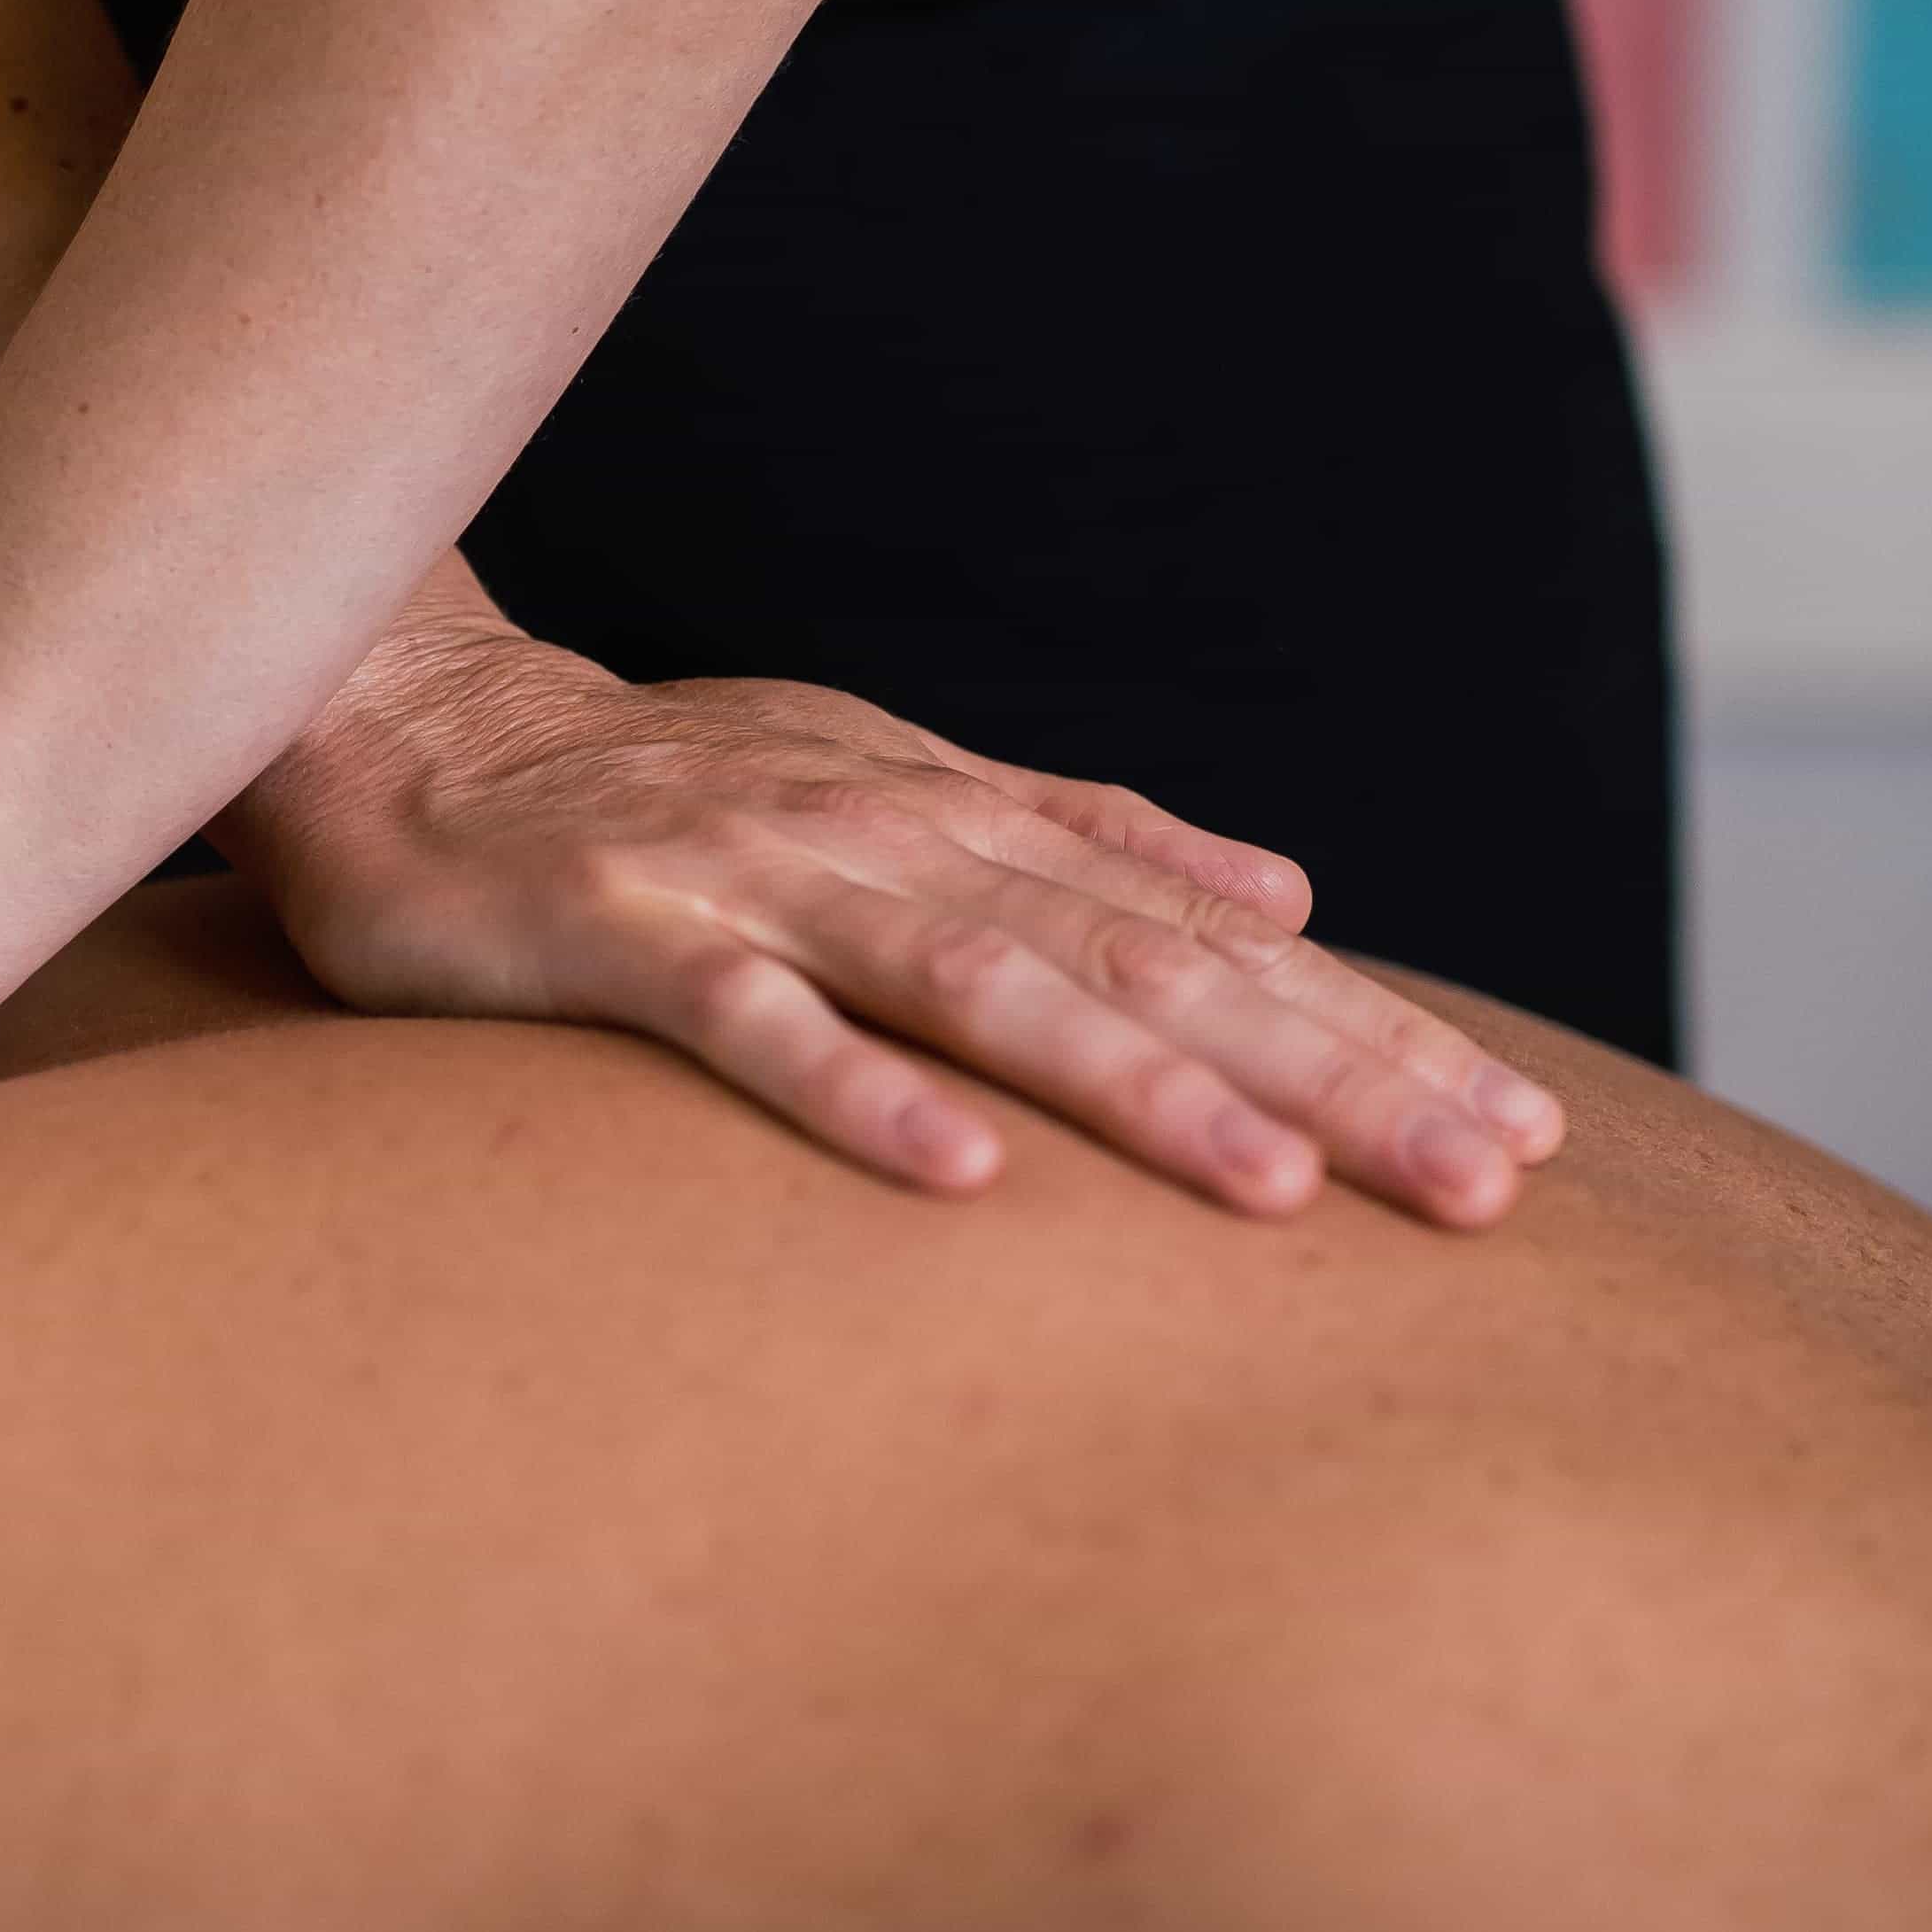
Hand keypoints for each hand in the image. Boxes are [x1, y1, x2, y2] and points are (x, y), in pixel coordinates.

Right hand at [216, 615, 1564, 1227]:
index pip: (1205, 941)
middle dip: (1322, 1079)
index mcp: (960, 817)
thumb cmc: (652, 784)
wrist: (403, 733)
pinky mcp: (617, 939)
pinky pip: (749, 1027)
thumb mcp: (885, 779)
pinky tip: (954, 1177)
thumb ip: (1078, 828)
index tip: (1528, 1138)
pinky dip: (852, 1092)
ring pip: (976, 992)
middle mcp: (886, 840)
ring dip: (1132, 1093)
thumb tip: (1286, 888)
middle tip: (1483, 1188)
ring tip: (1274, 1198)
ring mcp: (754, 886)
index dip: (1371, 1035)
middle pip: (1138, 969)